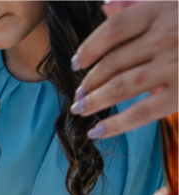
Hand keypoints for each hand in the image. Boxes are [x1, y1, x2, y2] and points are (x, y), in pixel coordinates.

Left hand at [73, 0, 176, 137]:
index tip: (76, 63)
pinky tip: (98, 131)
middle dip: (90, 81)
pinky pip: (142, 112)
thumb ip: (143, 4)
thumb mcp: (177, 1)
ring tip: (81, 109)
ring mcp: (175, 65)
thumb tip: (107, 6)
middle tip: (77, 95)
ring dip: (96, 100)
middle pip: (114, 61)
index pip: (113, 29)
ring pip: (122, 86)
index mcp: (163, 10)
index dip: (89, 47)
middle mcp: (165, 36)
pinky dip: (117, 124)